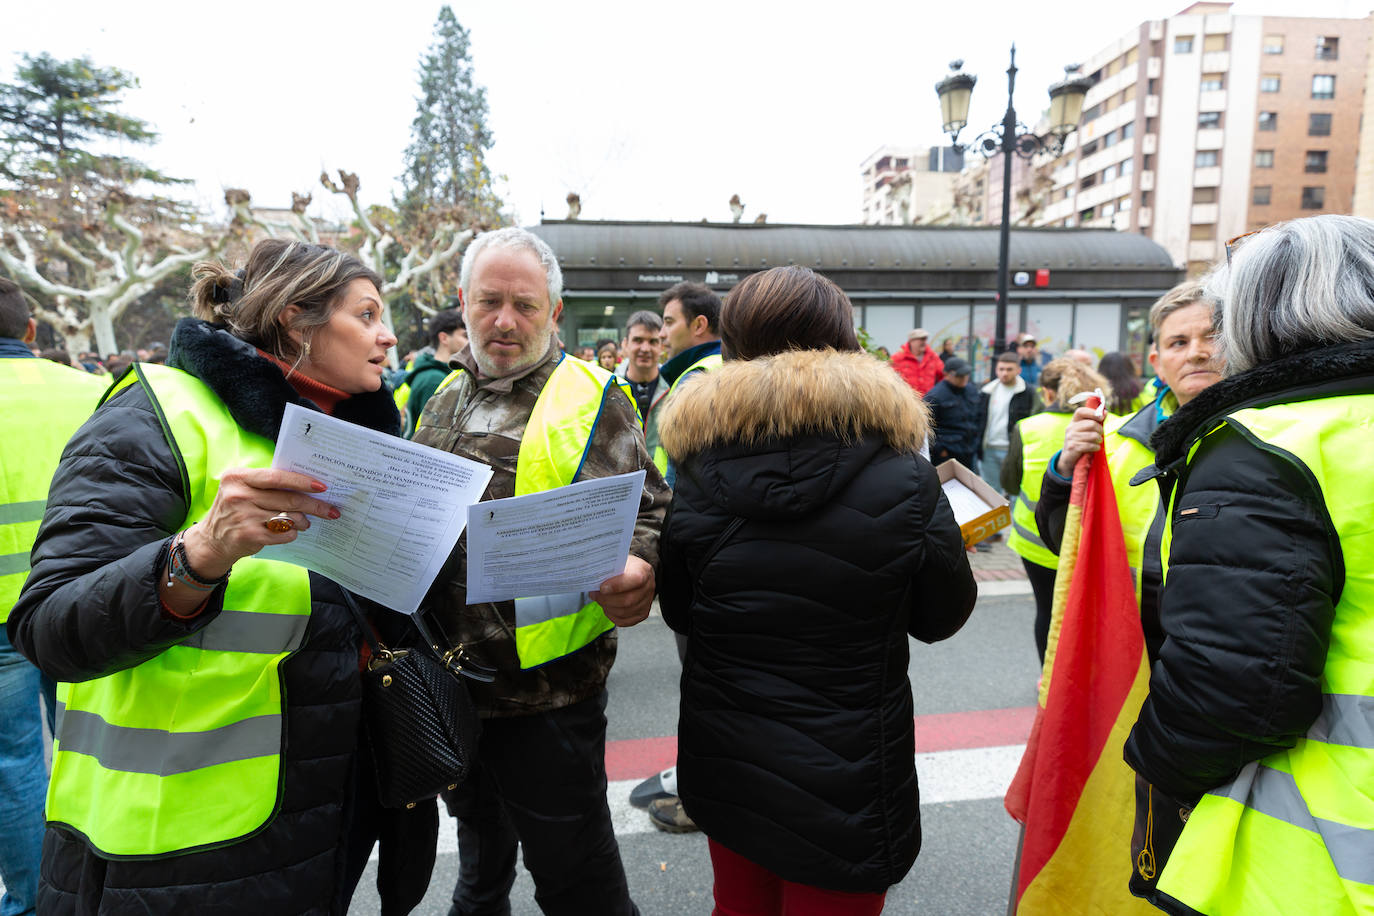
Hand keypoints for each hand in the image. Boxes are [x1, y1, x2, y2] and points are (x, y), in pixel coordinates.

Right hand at [181, 468, 340, 576]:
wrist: (211, 540)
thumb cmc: (236, 510)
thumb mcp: (243, 490)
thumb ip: (267, 485)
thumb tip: (308, 485)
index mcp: (237, 477)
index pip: (276, 477)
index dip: (302, 481)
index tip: (322, 486)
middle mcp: (238, 495)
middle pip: (288, 498)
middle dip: (314, 505)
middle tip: (331, 510)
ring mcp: (243, 516)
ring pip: (288, 517)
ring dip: (303, 521)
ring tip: (306, 522)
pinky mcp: (248, 535)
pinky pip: (283, 533)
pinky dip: (292, 533)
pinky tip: (290, 532)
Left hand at [592, 555, 654, 626]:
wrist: (639, 574)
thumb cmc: (626, 567)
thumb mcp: (619, 562)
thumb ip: (609, 570)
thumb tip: (593, 581)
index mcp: (643, 571)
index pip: (635, 579)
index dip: (617, 586)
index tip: (602, 588)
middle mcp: (648, 588)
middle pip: (628, 600)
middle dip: (607, 599)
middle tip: (594, 595)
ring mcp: (646, 603)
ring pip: (624, 612)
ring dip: (607, 608)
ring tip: (599, 600)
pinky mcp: (642, 614)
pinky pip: (624, 621)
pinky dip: (612, 616)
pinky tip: (606, 608)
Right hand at [1056, 406, 1105, 476]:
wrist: (1068, 458)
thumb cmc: (1080, 442)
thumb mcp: (1084, 431)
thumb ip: (1094, 421)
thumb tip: (1105, 412)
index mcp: (1073, 422)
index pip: (1081, 411)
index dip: (1092, 412)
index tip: (1101, 418)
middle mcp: (1070, 428)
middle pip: (1091, 424)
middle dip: (1100, 430)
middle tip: (1100, 435)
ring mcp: (1071, 437)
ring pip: (1093, 435)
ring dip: (1099, 440)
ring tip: (1097, 442)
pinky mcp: (1073, 447)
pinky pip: (1090, 445)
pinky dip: (1096, 447)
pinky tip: (1095, 448)